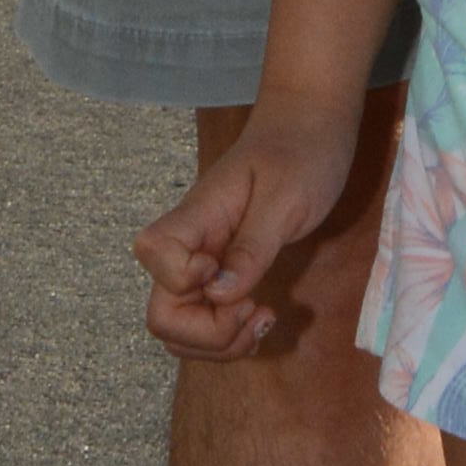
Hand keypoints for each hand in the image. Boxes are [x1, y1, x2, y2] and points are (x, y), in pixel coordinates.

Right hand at [133, 101, 362, 358]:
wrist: (311, 124)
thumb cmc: (301, 150)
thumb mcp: (286, 199)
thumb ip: (252, 248)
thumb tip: (218, 296)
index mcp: (198, 215)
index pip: (155, 257)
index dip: (185, 280)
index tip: (227, 270)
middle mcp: (191, 244)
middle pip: (161, 313)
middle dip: (206, 334)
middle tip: (255, 310)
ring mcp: (203, 262)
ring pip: (180, 327)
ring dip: (218, 342)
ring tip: (262, 318)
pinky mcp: (222, 272)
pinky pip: (205, 321)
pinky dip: (228, 336)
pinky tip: (261, 317)